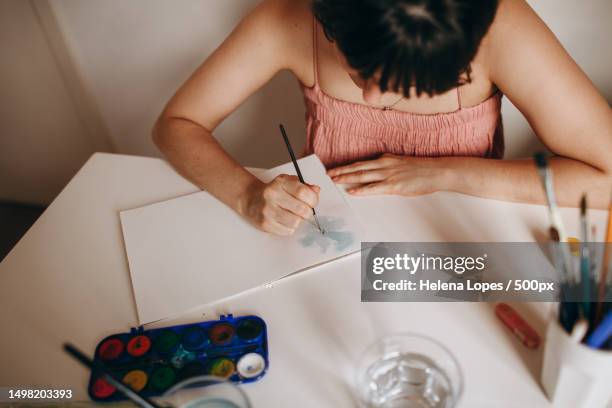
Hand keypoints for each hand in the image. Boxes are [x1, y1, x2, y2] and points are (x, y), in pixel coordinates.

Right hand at [241, 174, 319, 235]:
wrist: (250, 199)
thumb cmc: (274, 191)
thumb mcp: (288, 183)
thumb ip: (304, 186)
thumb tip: (316, 191)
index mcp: (281, 182)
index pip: (303, 192)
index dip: (313, 199)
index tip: (312, 202)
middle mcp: (272, 195)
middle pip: (302, 209)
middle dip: (307, 213)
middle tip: (304, 211)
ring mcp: (267, 210)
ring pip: (296, 222)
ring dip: (298, 221)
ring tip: (293, 216)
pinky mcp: (265, 224)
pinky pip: (287, 231)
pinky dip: (290, 228)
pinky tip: (284, 221)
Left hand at [327, 153, 448, 195]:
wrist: (436, 171)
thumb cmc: (421, 169)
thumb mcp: (401, 163)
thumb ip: (388, 165)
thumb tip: (377, 170)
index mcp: (385, 159)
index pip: (361, 163)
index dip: (346, 166)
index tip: (334, 168)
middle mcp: (384, 165)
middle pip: (357, 167)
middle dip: (341, 171)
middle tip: (328, 174)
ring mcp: (388, 175)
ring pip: (362, 176)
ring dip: (347, 178)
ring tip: (334, 180)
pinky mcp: (394, 185)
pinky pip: (374, 188)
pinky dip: (362, 189)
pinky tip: (352, 191)